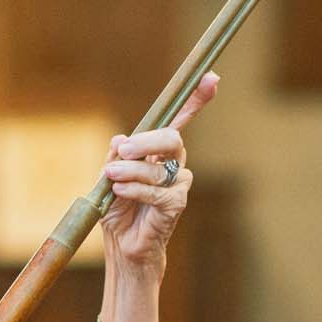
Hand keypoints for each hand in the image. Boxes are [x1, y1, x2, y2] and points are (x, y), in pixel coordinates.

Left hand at [99, 72, 218, 271]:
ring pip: (159, 167)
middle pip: (172, 138)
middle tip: (124, 150)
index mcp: (159, 149)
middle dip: (147, 141)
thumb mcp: (109, 174)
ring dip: (132, 170)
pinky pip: (157, 190)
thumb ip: (117, 155)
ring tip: (112, 177)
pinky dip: (135, 189)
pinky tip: (121, 191)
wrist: (122, 244)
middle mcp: (173, 161)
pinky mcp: (176, 204)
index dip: (196, 99)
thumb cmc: (118, 207)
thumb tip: (121, 138)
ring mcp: (178, 182)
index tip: (211, 78)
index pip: (179, 119)